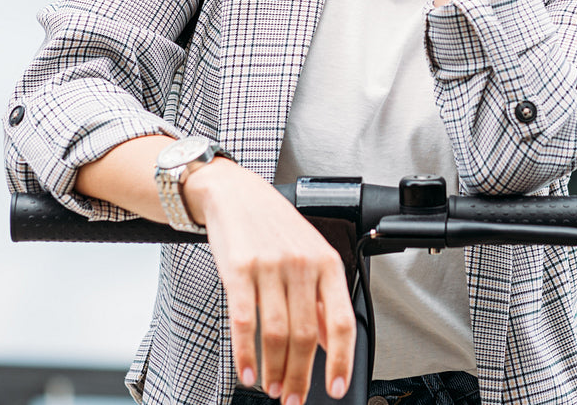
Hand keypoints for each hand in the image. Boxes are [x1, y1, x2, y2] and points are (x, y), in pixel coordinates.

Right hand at [186, 159, 354, 401]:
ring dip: (274, 371)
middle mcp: (301, 264)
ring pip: (276, 334)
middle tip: (293, 398)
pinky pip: (244, 322)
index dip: (340, 360)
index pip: (341, 321)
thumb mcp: (310, 254)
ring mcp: (269, 266)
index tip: (335, 387)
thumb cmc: (274, 225)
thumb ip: (320, 299)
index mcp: (327, 262)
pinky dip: (246, 354)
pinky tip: (248, 371)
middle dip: (300, 376)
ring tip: (272, 388)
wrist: (235, 193)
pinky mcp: (238, 269)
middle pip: (305, 335)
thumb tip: (329, 342)